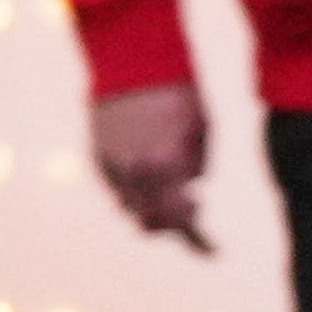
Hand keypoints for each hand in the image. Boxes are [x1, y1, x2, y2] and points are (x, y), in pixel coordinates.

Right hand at [92, 79, 217, 252]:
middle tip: (191, 211)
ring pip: (130, 210)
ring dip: (151, 207)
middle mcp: (135, 173)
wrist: (133, 59)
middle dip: (174, 224)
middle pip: (152, 224)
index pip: (184, 222)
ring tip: (168, 189)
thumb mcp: (203, 133)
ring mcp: (112, 166)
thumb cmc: (178, 94)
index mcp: (167, 169)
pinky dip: (132, 190)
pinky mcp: (96, 155)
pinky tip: (147, 173)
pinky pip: (115, 189)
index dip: (201, 242)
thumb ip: (195, 172)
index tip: (215, 252)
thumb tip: (190, 193)